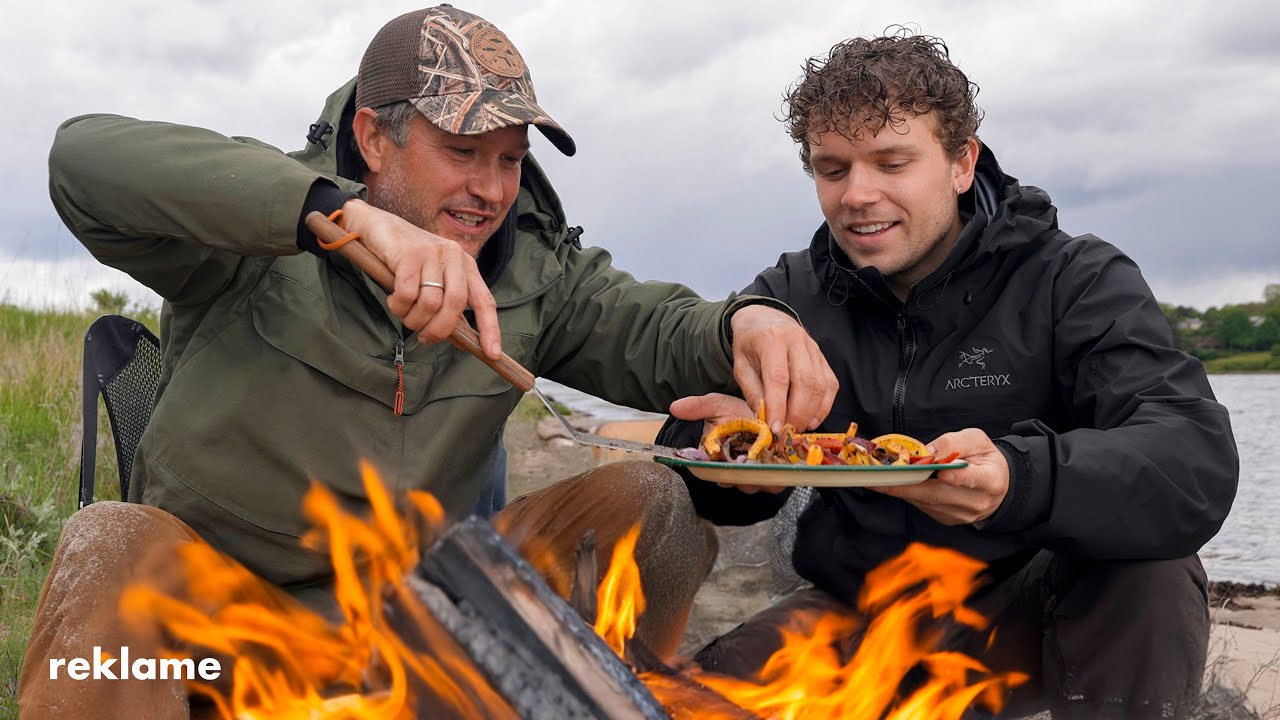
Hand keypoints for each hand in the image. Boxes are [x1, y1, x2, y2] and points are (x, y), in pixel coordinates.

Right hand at [341, 199, 502, 357]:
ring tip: (403, 313)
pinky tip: (394, 299)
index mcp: (465, 265)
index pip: (484, 300)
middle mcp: (454, 256)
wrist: (376, 227)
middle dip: (440, 330)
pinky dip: (399, 306)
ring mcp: (433, 253)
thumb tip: (462, 341)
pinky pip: (408, 295)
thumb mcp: (432, 280)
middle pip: (456, 305)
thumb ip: (447, 307)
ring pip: (430, 303)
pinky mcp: (410, 254)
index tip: (492, 353)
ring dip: (414, 319)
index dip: (490, 328)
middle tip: (424, 338)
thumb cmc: (405, 260)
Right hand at [669, 393, 785, 493]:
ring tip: (772, 465)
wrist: (756, 409)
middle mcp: (738, 471)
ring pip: (762, 484)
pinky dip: (784, 472)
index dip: (724, 475)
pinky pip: (780, 477)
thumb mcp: (715, 405)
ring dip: (767, 476)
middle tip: (754, 467)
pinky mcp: (776, 468)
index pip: (719, 476)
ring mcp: (758, 471)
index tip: (728, 469)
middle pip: (743, 483)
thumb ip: (697, 407)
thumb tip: (675, 407)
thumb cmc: (732, 412)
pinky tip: (786, 462)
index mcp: (720, 462)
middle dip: (748, 478)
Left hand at [728, 305, 837, 432]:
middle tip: (787, 433)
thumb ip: (753, 392)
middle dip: (797, 413)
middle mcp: (797, 340)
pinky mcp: (823, 357)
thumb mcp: (741, 366)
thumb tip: (765, 420)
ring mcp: (814, 348)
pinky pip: (831, 384)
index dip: (778, 406)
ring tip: (797, 429)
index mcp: (772, 339)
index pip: (778, 377)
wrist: (764, 319)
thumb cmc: (749, 344)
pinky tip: (812, 420)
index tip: (775, 429)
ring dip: (811, 413)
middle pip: (805, 382)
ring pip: (821, 385)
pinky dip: (824, 406)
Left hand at [869, 428, 1008, 524]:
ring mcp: (960, 515)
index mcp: (990, 480)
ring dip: (899, 490)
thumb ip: (954, 443)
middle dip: (907, 485)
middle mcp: (976, 502)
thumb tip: (928, 452)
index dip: (955, 476)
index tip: (941, 471)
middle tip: (882, 477)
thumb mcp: (977, 441)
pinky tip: (890, 484)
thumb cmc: (984, 459)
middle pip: (938, 494)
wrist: (995, 486)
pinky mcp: (947, 519)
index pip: (972, 479)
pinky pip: (923, 506)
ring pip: (926, 502)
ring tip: (876, 478)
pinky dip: (906, 494)